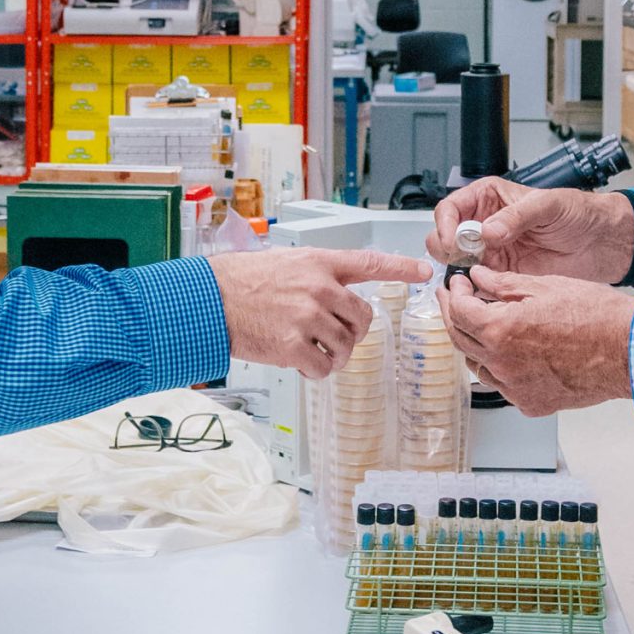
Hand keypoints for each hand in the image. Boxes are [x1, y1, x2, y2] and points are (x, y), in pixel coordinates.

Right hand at [209, 248, 430, 378]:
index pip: (369, 263)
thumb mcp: (285, 262)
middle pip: (362, 317)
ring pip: (345, 346)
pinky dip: (316, 370)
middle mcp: (319, 288)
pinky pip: (323, 367)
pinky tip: (301, 363)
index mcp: (318, 263)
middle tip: (334, 336)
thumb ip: (316, 275)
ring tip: (312, 350)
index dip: (401, 268)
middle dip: (353, 331)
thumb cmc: (241, 281)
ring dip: (334, 354)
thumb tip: (338, 295)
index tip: (424, 271)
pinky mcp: (293, 346)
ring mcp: (307, 317)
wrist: (209, 300)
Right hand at [427, 180, 633, 282]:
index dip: (445, 224)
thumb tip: (488, 231)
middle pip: (445, 237)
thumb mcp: (548, 205)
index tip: (450, 239)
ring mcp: (492, 253)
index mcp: (489, 199)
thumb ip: (517, 216)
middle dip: (446, 249)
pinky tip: (483, 289)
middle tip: (463, 259)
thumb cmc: (578, 213)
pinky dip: (474, 289)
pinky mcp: (502, 276)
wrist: (600, 244)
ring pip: (457, 263)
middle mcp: (485, 225)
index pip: (451, 209)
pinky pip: (477, 284)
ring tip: (472, 276)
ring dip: (458, 271)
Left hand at [438, 267, 633, 417]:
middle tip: (457, 299)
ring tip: (483, 324)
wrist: (629, 350)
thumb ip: (503, 284)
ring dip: (475, 342)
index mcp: (501, 330)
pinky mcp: (531, 403)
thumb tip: (479, 278)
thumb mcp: (545, 286)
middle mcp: (503, 364)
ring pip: (479, 364)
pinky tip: (509, 351)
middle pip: (460, 339)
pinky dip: (499, 366)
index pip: (458, 311)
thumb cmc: (597, 317)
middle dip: (455, 315)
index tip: (456, 284)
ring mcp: (516, 388)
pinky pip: (502, 384)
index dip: (452, 293)